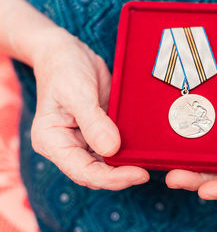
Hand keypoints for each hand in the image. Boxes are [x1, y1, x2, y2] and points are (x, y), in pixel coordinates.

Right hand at [30, 28, 148, 189]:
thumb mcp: (76, 92)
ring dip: (126, 167)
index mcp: (53, 141)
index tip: (138, 174)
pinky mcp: (99, 133)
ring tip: (149, 165)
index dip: (111, 178)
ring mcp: (83, 141)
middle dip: (121, 176)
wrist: (67, 53)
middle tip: (147, 172)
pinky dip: (128, 153)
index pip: (82, 171)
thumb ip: (93, 122)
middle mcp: (67, 146)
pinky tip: (143, 152)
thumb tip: (111, 150)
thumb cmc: (64, 68)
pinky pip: (114, 149)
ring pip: (107, 166)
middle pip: (96, 173)